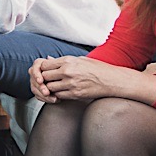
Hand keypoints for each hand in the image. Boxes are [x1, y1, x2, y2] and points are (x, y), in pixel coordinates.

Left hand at [32, 55, 152, 102]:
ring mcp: (71, 83)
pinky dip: (57, 95)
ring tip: (54, 87)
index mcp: (68, 61)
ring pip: (49, 88)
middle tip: (46, 81)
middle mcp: (67, 71)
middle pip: (44, 76)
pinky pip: (59, 96)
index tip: (45, 72)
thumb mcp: (80, 59)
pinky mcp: (75, 94)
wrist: (113, 80)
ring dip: (50, 88)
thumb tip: (48, 60)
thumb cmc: (97, 68)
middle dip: (43, 79)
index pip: (44, 65)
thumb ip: (62, 61)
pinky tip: (62, 93)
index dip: (42, 69)